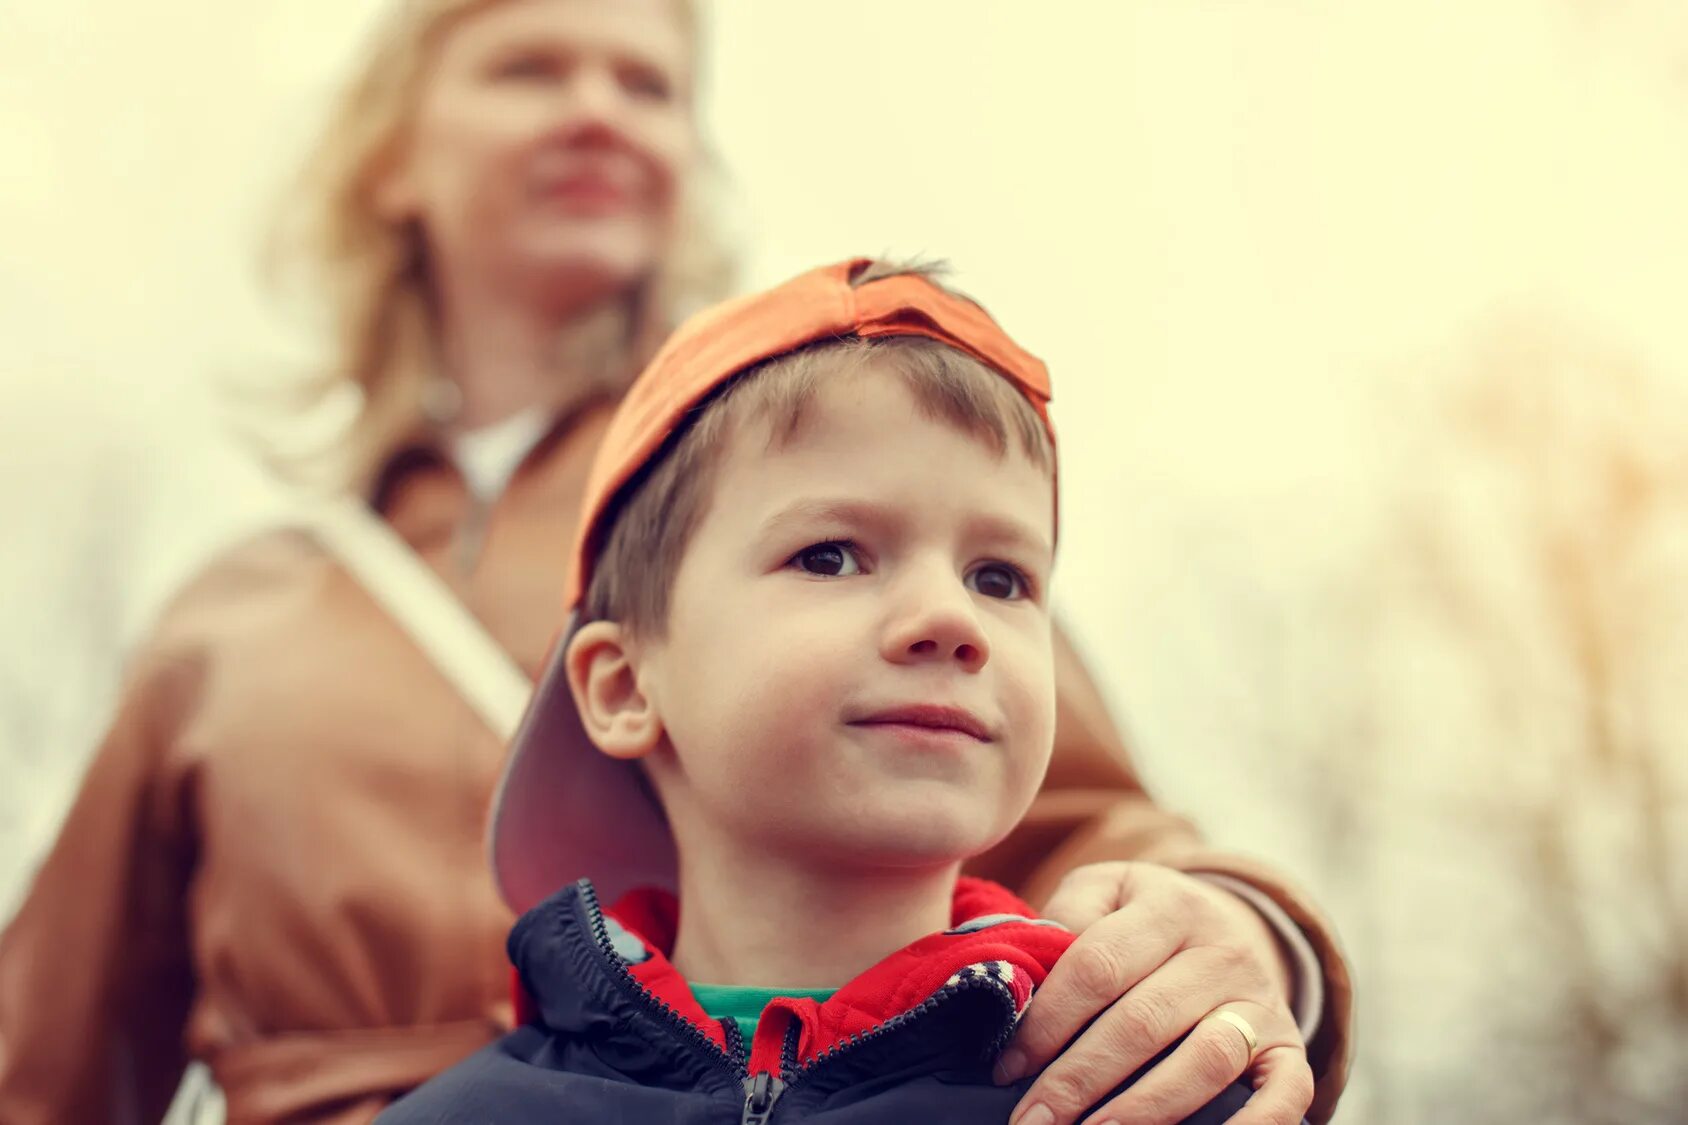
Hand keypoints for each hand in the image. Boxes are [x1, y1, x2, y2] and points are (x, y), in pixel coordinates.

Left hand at [997, 861, 1313, 1124]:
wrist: (1229, 923)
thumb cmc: (1140, 921)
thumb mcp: (1104, 891)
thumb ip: (1066, 918)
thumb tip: (1030, 978)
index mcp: (1167, 907)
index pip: (1097, 965)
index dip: (1048, 1022)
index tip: (1007, 1067)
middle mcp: (1221, 951)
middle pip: (1142, 1021)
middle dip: (1078, 1079)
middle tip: (1033, 1120)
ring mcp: (1260, 1002)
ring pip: (1204, 1060)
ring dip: (1143, 1108)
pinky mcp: (1290, 1048)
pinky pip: (1283, 1095)